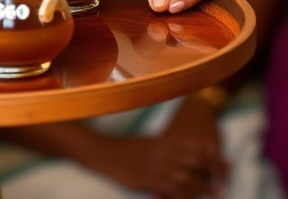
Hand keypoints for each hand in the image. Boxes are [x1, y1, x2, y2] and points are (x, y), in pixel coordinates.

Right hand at [84, 102, 226, 198]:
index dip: (214, 157)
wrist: (106, 152)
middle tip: (226, 181)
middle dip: (214, 172)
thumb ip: (169, 149)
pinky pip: (173, 191)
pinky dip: (186, 196)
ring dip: (205, 187)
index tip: (228, 164)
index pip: (196, 148)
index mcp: (164, 141)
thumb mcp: (150, 145)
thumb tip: (189, 158)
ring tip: (218, 193)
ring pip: (188, 179)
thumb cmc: (128, 149)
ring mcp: (157, 168)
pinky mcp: (150, 181)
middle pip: (196, 162)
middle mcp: (164, 153)